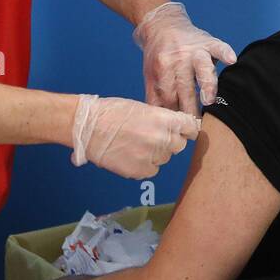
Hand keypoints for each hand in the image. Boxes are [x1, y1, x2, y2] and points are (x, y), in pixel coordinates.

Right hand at [70, 94, 200, 178]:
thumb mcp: (143, 108)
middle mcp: (162, 138)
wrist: (88, 127)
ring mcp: (152, 156)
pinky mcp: (140, 171)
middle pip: (179, 145)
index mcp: (164, 119)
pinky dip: (144, 165)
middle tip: (152, 138)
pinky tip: (130, 155)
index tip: (184, 132)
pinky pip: (152, 170)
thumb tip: (175, 129)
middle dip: (169, 142)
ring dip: (155, 154)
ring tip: (136, 145)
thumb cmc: (112, 112)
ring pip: (165, 159)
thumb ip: (162, 120)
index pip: (191, 128)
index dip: (187, 130)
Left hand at [132, 2, 236, 115]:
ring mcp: (195, 51)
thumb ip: (155, 97)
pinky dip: (225, 52)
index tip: (181, 127)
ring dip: (206, 84)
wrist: (162, 24)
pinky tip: (231, 60)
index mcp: (162, 68)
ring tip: (209, 99)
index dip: (174, 112)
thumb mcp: (151, 74)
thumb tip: (161, 122)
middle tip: (195, 126)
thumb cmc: (159, 55)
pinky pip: (219, 47)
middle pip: (185, 87)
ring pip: (202, 68)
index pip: (168, 95)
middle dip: (190, 107)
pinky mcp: (208, 42)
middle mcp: (178, 59)